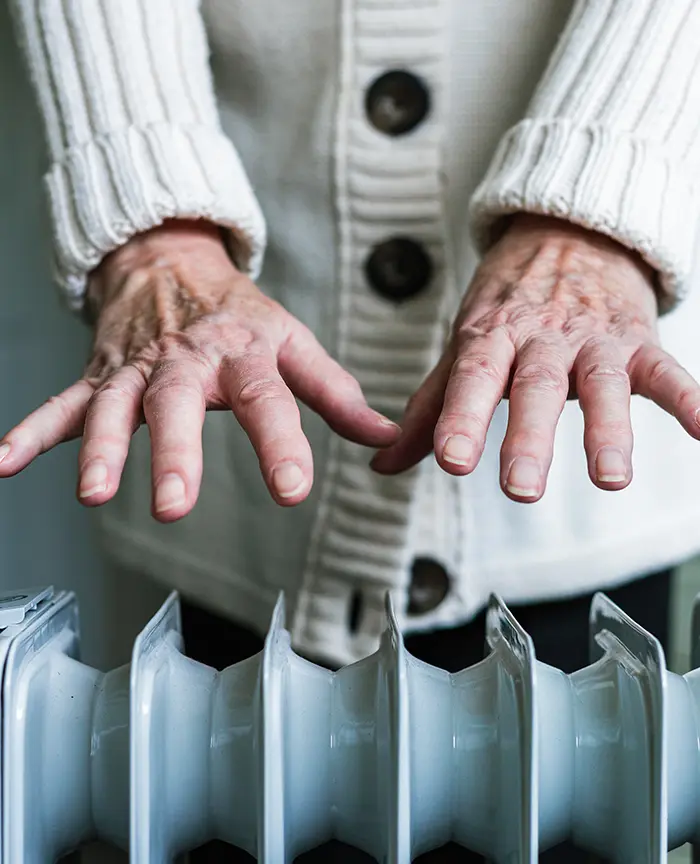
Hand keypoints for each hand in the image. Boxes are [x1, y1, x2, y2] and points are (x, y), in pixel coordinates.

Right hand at [0, 220, 398, 519]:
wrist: (171, 261)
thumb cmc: (240, 314)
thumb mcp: (294, 343)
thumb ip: (336, 393)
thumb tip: (387, 437)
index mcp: (242, 353)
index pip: (267, 400)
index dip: (280, 445)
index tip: (293, 490)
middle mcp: (185, 361)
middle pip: (178, 405)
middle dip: (174, 454)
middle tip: (174, 505)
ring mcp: (136, 369)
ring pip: (114, 409)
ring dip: (101, 451)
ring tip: (93, 493)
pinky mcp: (99, 376)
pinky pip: (61, 406)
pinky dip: (31, 432)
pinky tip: (1, 463)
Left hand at [372, 214, 699, 500]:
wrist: (570, 230)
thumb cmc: (508, 301)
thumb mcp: (465, 343)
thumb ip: (430, 407)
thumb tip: (382, 464)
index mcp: (491, 337)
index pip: (472, 377)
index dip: (460, 418)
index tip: (452, 461)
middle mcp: (541, 337)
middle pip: (535, 386)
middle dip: (529, 437)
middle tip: (520, 489)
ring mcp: (593, 338)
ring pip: (602, 383)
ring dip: (608, 430)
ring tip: (610, 479)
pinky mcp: (638, 338)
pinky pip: (667, 368)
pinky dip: (690, 397)